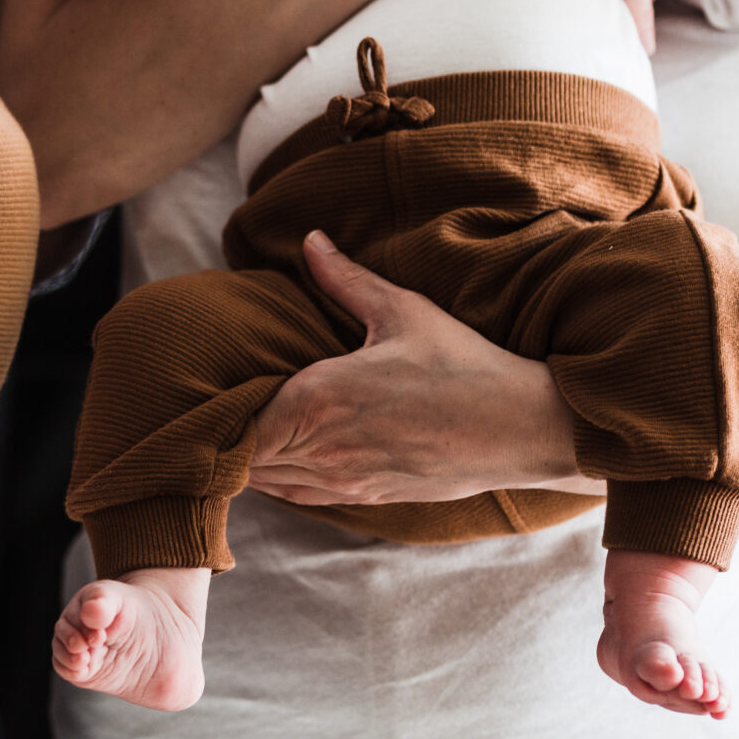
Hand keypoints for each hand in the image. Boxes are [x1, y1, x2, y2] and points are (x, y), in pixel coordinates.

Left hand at [247, 232, 600, 505]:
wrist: (523, 428)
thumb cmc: (464, 365)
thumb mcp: (402, 310)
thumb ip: (345, 279)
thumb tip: (309, 239)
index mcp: (317, 399)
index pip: (238, 422)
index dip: (219, 411)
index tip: (216, 389)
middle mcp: (322, 448)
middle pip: (245, 455)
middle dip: (229, 434)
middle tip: (222, 407)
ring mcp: (344, 480)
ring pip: (270, 482)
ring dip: (254, 458)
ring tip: (245, 431)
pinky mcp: (367, 499)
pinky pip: (303, 497)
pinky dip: (282, 479)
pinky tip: (280, 457)